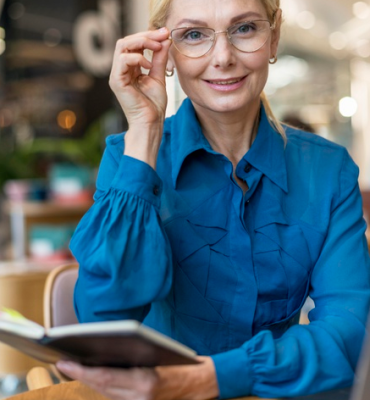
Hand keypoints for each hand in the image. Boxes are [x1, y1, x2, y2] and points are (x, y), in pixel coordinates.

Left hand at [56, 356, 218, 399]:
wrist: (204, 383)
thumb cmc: (185, 363)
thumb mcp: (160, 353)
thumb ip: (134, 356)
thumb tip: (106, 351)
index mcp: (145, 382)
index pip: (105, 377)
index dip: (81, 370)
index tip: (64, 361)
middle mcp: (141, 398)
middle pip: (102, 388)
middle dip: (81, 375)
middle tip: (63, 363)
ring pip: (107, 395)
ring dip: (90, 382)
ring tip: (75, 368)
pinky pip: (117, 398)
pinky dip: (105, 388)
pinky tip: (96, 377)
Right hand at [109, 28, 170, 127]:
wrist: (151, 122)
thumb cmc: (154, 105)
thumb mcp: (159, 76)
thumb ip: (160, 59)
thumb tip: (165, 40)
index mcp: (130, 68)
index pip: (134, 44)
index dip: (149, 35)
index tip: (166, 33)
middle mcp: (121, 70)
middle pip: (127, 41)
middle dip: (146, 35)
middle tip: (163, 35)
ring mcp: (117, 75)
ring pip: (122, 45)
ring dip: (142, 42)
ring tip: (157, 48)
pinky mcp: (117, 81)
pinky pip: (123, 60)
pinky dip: (137, 58)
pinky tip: (148, 65)